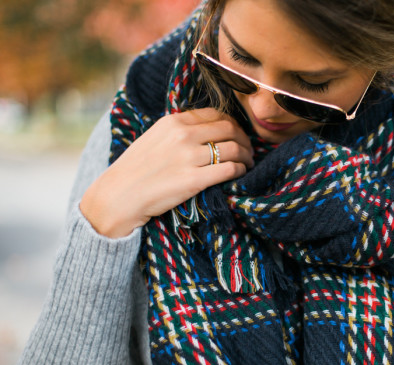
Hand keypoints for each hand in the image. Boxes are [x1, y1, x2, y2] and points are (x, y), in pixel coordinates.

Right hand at [80, 108, 253, 237]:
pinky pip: (229, 170)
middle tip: (248, 150)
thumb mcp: (154, 138)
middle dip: (244, 140)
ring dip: (246, 157)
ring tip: (247, 164)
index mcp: (174, 122)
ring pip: (234, 149)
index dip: (233, 124)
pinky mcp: (194, 180)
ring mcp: (189, 157)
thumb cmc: (136, 170)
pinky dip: (240, 170)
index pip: (216, 115)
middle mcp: (183, 135)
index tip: (237, 135)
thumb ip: (179, 131)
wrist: (119, 196)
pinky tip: (240, 174)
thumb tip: (206, 129)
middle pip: (230, 129)